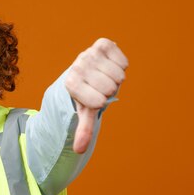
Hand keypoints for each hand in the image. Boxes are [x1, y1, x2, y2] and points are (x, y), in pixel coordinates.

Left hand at [65, 38, 128, 153]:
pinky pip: (123, 62)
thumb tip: (78, 150)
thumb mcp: (84, 112)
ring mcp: (90, 53)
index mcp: (70, 83)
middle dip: (109, 90)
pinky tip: (109, 65)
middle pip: (111, 88)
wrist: (87, 71)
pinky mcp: (103, 44)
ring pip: (119, 75)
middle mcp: (77, 65)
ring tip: (103, 76)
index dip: (100, 102)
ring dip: (115, 78)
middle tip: (99, 86)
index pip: (98, 101)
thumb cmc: (86, 94)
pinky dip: (121, 66)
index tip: (92, 97)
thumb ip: (83, 130)